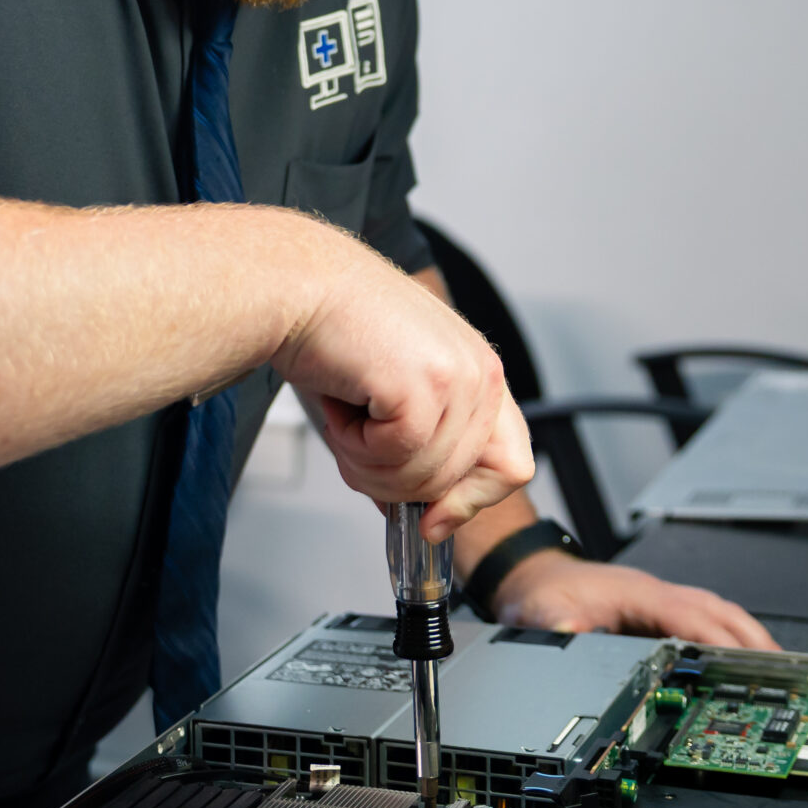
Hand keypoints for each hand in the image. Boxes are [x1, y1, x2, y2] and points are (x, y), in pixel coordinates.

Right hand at [273, 237, 533, 541]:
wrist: (296, 285)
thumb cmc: (334, 329)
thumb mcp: (397, 393)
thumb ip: (424, 450)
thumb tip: (430, 518)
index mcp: (480, 372)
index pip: (512, 464)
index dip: (469, 501)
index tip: (431, 521)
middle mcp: (481, 373)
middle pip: (458, 483)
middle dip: (394, 481)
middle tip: (357, 443)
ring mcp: (459, 379)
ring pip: (423, 481)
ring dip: (366, 463)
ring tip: (347, 413)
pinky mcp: (426, 388)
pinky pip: (394, 461)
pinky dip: (352, 446)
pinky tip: (342, 403)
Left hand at [491, 551, 779, 649]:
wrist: (533, 576)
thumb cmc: (543, 593)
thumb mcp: (539, 613)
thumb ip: (553, 627)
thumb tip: (564, 636)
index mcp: (636, 593)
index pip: (688, 614)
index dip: (717, 637)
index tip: (742, 660)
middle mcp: (655, 593)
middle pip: (717, 610)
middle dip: (751, 638)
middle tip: (782, 667)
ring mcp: (660, 601)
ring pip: (717, 613)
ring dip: (748, 636)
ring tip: (777, 667)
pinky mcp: (658, 613)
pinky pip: (705, 620)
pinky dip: (730, 636)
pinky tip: (741, 657)